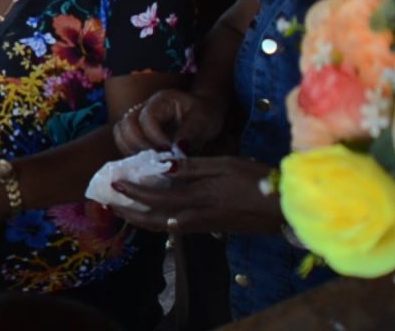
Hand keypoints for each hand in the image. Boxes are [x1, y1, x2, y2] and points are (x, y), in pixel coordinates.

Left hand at [109, 157, 281, 235]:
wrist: (284, 210)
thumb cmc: (257, 181)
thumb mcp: (224, 165)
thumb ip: (192, 167)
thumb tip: (162, 165)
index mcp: (196, 199)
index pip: (155, 198)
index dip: (132, 191)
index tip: (115, 182)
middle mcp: (194, 217)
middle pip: (152, 220)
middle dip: (128, 213)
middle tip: (110, 204)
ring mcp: (202, 225)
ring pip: (162, 226)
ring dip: (140, 219)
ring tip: (124, 208)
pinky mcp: (210, 228)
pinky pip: (175, 226)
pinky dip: (158, 220)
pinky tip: (154, 212)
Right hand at [113, 89, 222, 155]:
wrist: (203, 112)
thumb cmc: (205, 114)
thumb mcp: (204, 121)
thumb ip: (189, 134)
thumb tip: (177, 150)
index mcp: (161, 100)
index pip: (147, 118)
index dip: (155, 137)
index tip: (169, 151)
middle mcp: (143, 107)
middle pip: (126, 124)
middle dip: (139, 145)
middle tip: (157, 159)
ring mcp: (136, 118)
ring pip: (120, 133)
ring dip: (132, 150)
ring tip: (151, 161)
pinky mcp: (136, 131)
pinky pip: (124, 142)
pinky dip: (131, 153)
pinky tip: (148, 162)